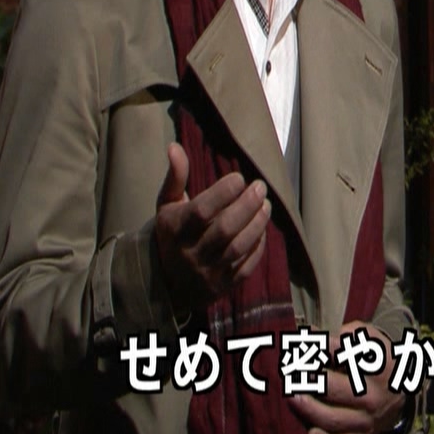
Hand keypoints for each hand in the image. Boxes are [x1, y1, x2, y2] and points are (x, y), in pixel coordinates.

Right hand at [154, 142, 271, 309]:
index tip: (240, 177)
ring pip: (238, 248)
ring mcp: (207, 272)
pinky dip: (258, 247)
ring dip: (257, 224)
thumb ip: (175, 177)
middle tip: (261, 187)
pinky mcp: (222, 286)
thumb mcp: (167, 205)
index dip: (223, 192)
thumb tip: (175, 147)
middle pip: (224, 229)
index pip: (201, 211)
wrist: (165, 283)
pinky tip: (263, 229)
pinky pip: (245, 267)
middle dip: (246, 205)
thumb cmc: (171, 234)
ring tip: (267, 204)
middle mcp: (190, 253)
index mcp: (176, 230)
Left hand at [288, 321, 405, 433]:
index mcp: (379, 365)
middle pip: (334, 388)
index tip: (301, 343)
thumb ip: (346, 333)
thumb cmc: (378, 359)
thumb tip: (312, 334)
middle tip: (290, 372)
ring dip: (308, 409)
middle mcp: (374, 394)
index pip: (345, 354)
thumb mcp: (372, 339)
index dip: (320, 347)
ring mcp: (368, 418)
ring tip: (291, 397)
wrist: (402, 392)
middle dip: (308, 380)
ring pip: (333, 418)